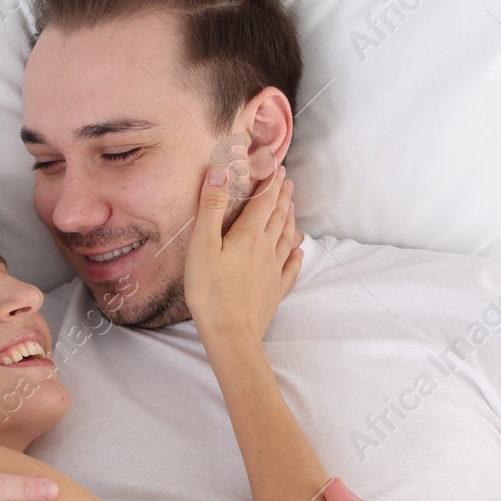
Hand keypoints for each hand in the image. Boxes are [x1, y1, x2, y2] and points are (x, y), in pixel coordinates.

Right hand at [183, 144, 301, 348]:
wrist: (230, 334)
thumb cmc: (209, 290)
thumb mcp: (202, 245)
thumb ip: (210, 207)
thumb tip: (218, 171)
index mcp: (249, 235)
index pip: (264, 201)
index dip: (270, 182)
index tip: (277, 166)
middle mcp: (266, 249)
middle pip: (278, 216)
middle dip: (282, 196)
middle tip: (287, 181)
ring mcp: (273, 270)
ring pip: (286, 238)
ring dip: (289, 219)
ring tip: (292, 208)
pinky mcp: (274, 290)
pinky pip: (290, 268)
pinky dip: (295, 255)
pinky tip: (298, 253)